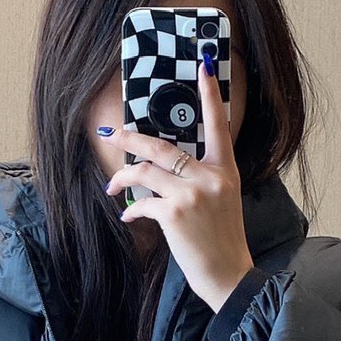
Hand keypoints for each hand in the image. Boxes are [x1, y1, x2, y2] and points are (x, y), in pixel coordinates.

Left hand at [101, 55, 255, 312]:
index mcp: (225, 170)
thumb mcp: (222, 200)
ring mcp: (193, 194)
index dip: (210, 95)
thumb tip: (161, 167)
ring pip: (145, 172)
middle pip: (162, 146)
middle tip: (113, 134)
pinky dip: (131, 209)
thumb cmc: (222, 240)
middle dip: (131, 139)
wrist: (228, 274)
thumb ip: (200, 178)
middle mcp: (210, 176)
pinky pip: (143, 202)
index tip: (202, 67)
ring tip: (113, 185)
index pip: (218, 125)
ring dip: (123, 179)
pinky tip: (128, 216)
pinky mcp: (175, 213)